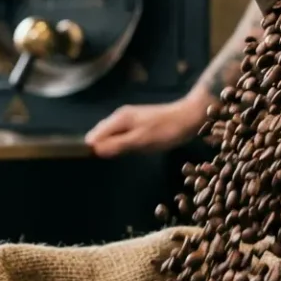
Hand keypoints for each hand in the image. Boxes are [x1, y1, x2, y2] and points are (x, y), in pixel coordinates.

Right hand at [85, 93, 210, 157]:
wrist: (190, 117)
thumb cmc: (166, 130)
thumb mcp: (141, 141)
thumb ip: (117, 145)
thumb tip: (94, 151)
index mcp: (118, 119)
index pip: (93, 135)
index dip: (90, 149)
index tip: (93, 163)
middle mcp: (120, 116)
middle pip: (100, 134)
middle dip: (99, 148)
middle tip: (106, 164)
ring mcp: (129, 118)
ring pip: (110, 135)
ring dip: (110, 147)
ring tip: (114, 160)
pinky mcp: (137, 123)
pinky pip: (120, 135)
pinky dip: (120, 144)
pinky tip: (127, 152)